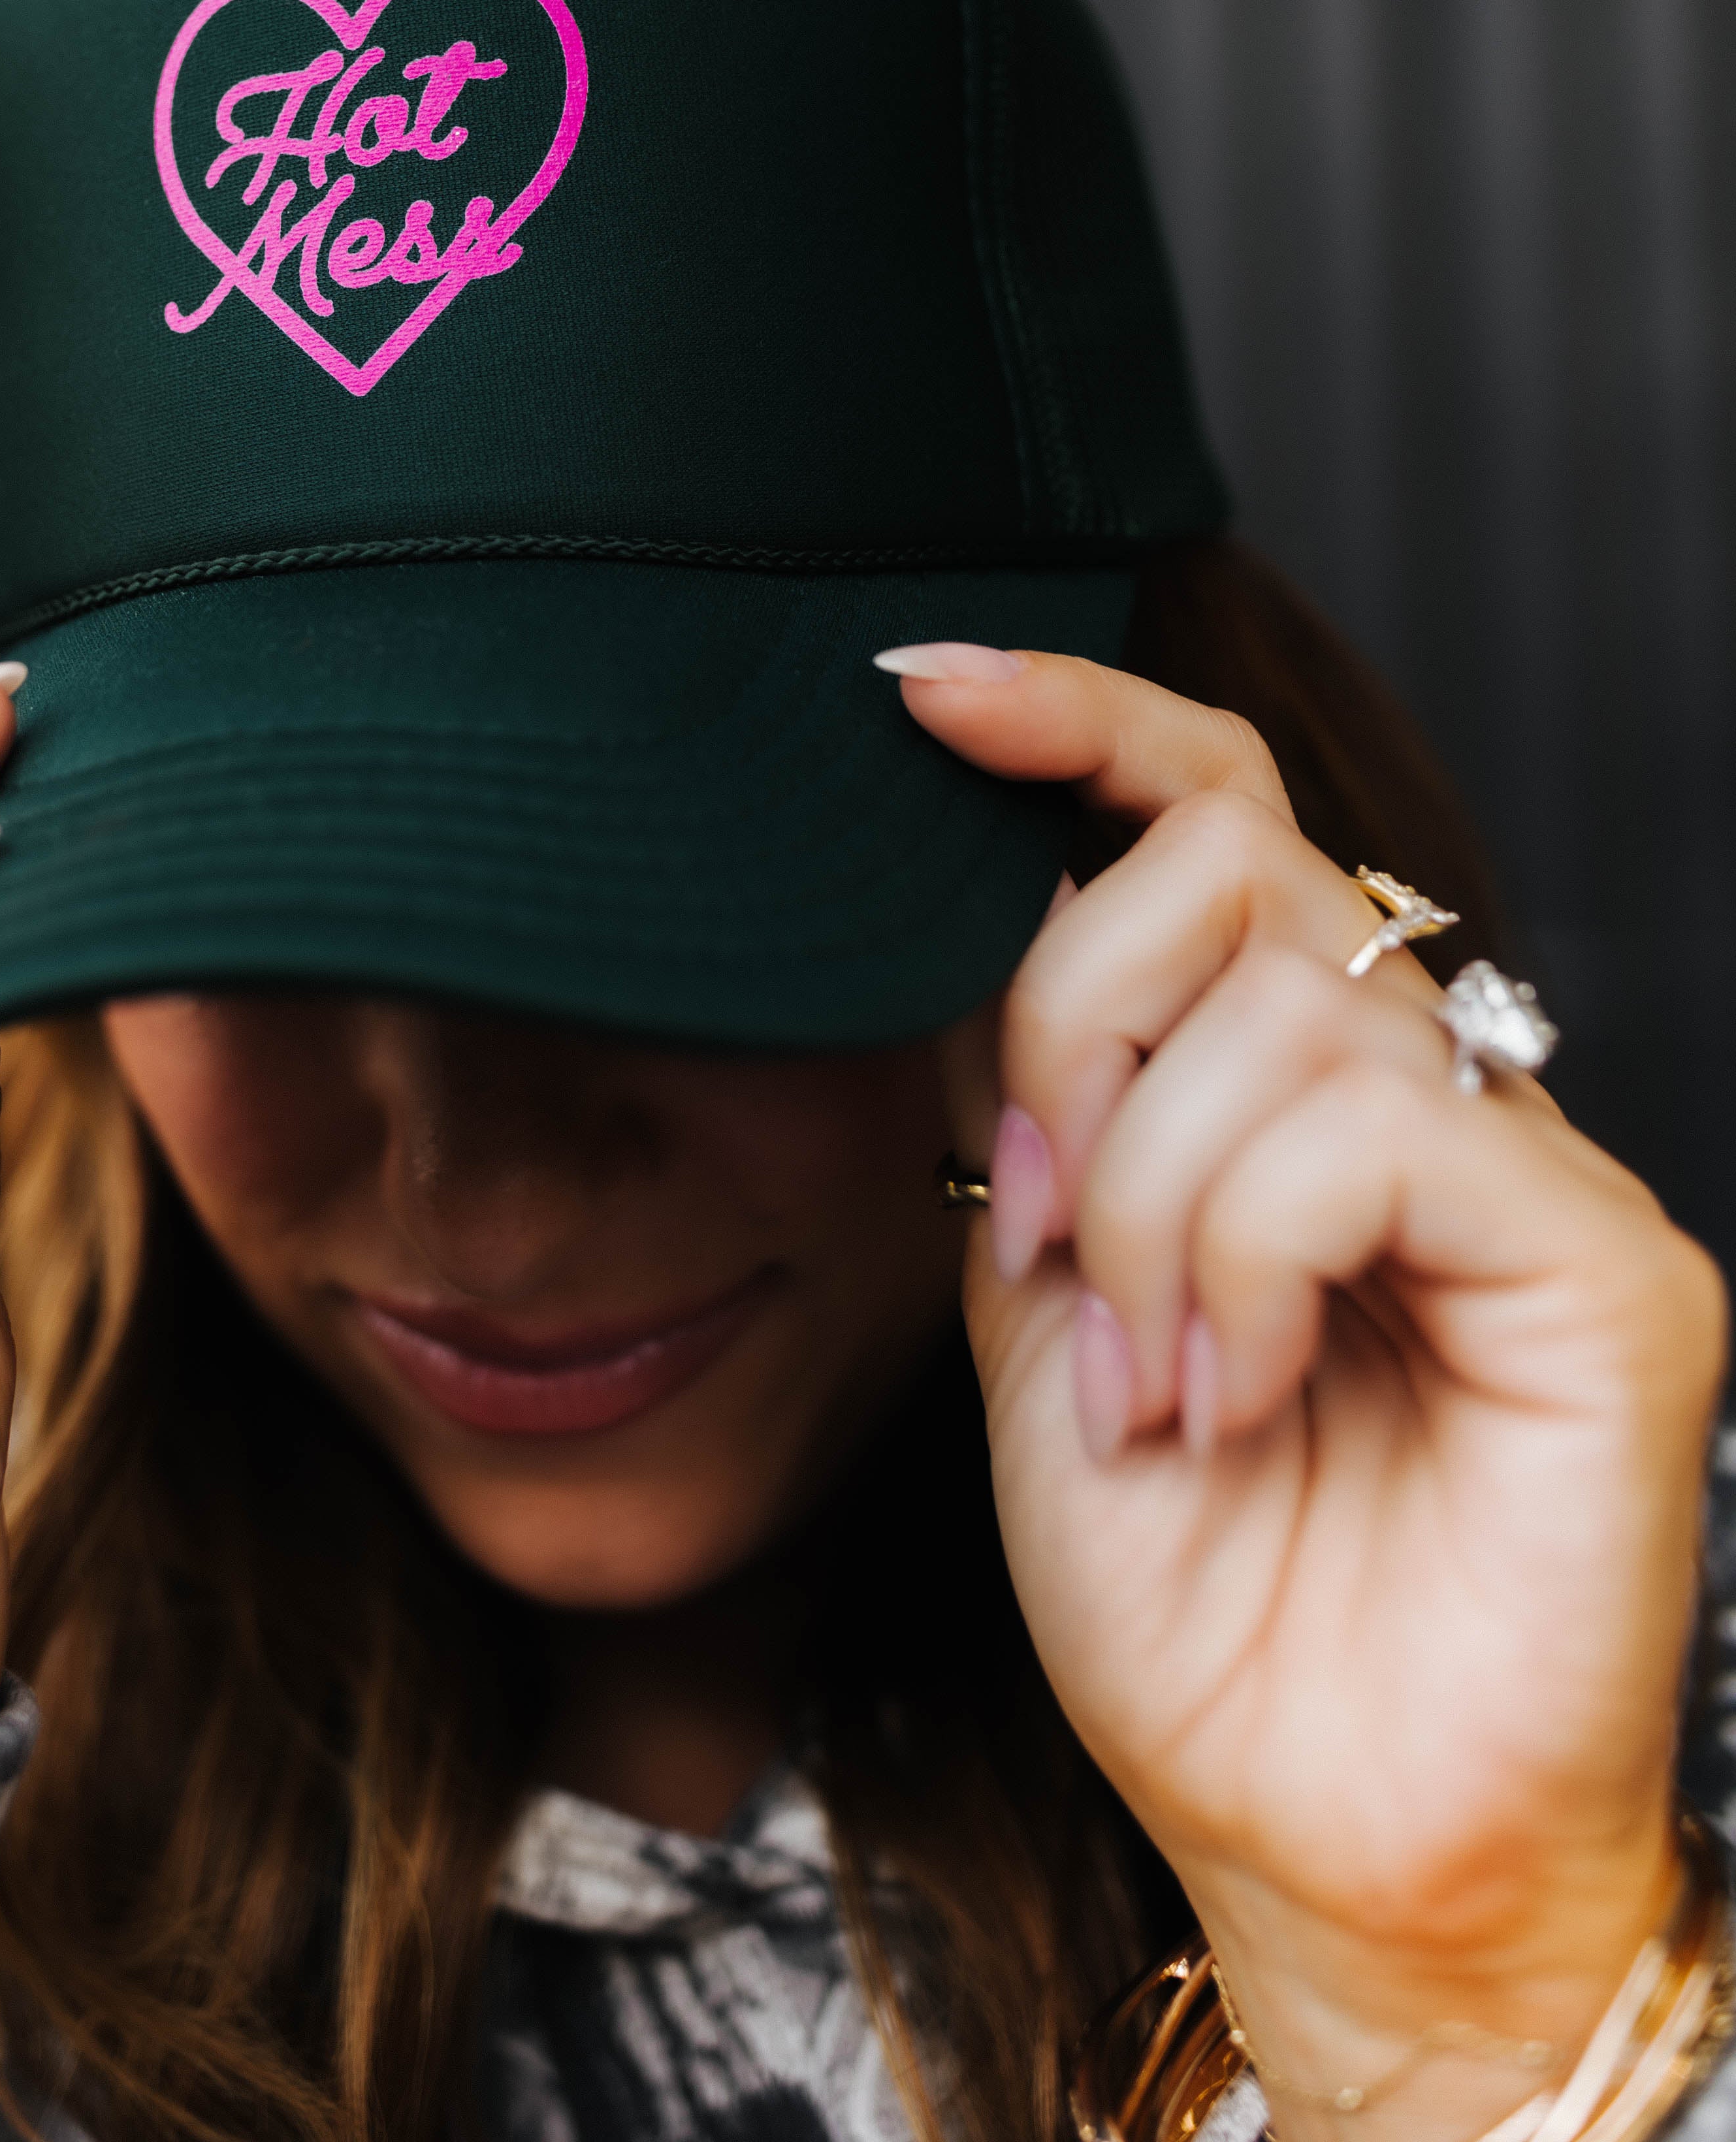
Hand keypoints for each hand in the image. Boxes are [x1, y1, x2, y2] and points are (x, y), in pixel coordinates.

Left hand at [902, 649, 1726, 2141]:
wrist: (1306, 1839)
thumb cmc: (1190, 1597)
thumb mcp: (1042, 1300)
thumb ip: (1022, 1103)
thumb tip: (957, 898)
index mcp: (1301, 1082)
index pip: (1216, 812)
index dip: (1079, 720)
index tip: (918, 690)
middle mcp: (1435, 1090)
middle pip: (1231, 868)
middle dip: (1077, 1028)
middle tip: (1057, 1233)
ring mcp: (1536, 1172)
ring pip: (1289, 1006)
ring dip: (1154, 1202)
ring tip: (1160, 1383)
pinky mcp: (1611, 1271)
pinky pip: (1382, 1132)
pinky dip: (1252, 1258)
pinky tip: (1239, 1393)